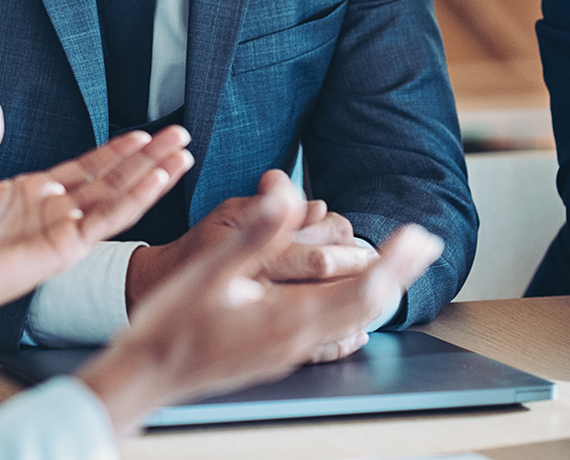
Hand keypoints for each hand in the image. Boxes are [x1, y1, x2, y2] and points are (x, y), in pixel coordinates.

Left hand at [0, 97, 191, 362]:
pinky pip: (110, 219)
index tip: (143, 134)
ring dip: (153, 175)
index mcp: (37, 193)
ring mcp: (67, 229)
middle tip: (179, 136)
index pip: (88, 167)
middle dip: (148, 157)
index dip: (117, 151)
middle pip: (115, 178)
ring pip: (121, 196)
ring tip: (182, 155)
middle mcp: (58, 210)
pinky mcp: (69, 247)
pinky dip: (137, 199)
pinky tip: (159, 180)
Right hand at [78, 171, 442, 434]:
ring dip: (378, 290)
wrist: (145, 376)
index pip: (359, 289)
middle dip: (398, 272)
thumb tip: (288, 193)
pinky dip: (352, 318)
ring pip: (351, 322)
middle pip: (366, 306)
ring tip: (399, 266)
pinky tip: (356, 317)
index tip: (414, 234)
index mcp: (285, 318)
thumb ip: (255, 233)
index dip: (393, 261)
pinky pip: (330, 339)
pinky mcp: (276, 356)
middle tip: (423, 241)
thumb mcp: (209, 269)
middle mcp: (296, 341)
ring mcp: (288, 353)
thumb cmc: (170, 324)